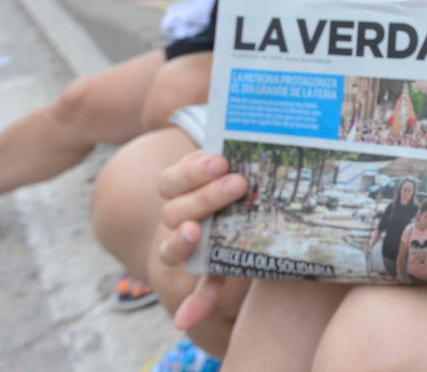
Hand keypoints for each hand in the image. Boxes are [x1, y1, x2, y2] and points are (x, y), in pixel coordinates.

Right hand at [155, 150, 247, 330]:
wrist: (252, 204)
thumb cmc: (246, 170)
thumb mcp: (240, 153)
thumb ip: (240, 137)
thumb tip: (254, 105)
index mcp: (182, 189)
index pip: (172, 180)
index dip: (191, 170)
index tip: (220, 159)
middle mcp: (180, 218)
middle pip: (176, 210)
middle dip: (205, 196)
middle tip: (238, 183)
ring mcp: (190, 247)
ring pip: (176, 247)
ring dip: (184, 241)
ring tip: (198, 232)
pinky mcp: (211, 270)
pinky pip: (201, 289)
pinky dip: (193, 305)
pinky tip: (185, 320)